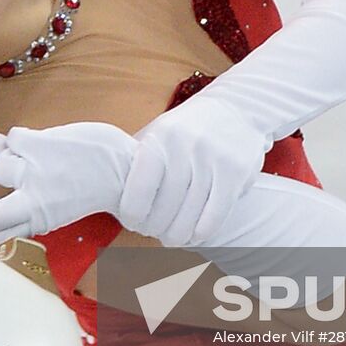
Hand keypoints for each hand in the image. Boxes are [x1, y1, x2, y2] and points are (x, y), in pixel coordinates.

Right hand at [0, 122, 135, 247]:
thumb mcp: (55, 196)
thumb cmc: (92, 183)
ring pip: (0, 163)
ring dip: (12, 158)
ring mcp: (32, 172)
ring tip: (38, 159)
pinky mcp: (36, 145)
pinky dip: (22, 138)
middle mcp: (31, 199)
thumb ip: (21, 181)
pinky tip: (43, 143)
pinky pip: (12, 137)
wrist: (126, 170)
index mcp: (39, 217)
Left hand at [118, 96, 268, 246]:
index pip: (139, 189)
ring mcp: (213, 159)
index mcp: (159, 138)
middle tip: (152, 232)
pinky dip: (201, 232)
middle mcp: (185, 147)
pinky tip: (194, 235)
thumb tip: (109, 196)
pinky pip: (215, 215)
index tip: (132, 222)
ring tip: (171, 238)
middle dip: (155, 228)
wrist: (234, 107)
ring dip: (177, 234)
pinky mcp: (236, 172)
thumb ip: (135, 161)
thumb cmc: (184, 130)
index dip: (132, 215)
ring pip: (190, 215)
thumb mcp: (156, 134)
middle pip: (165, 207)